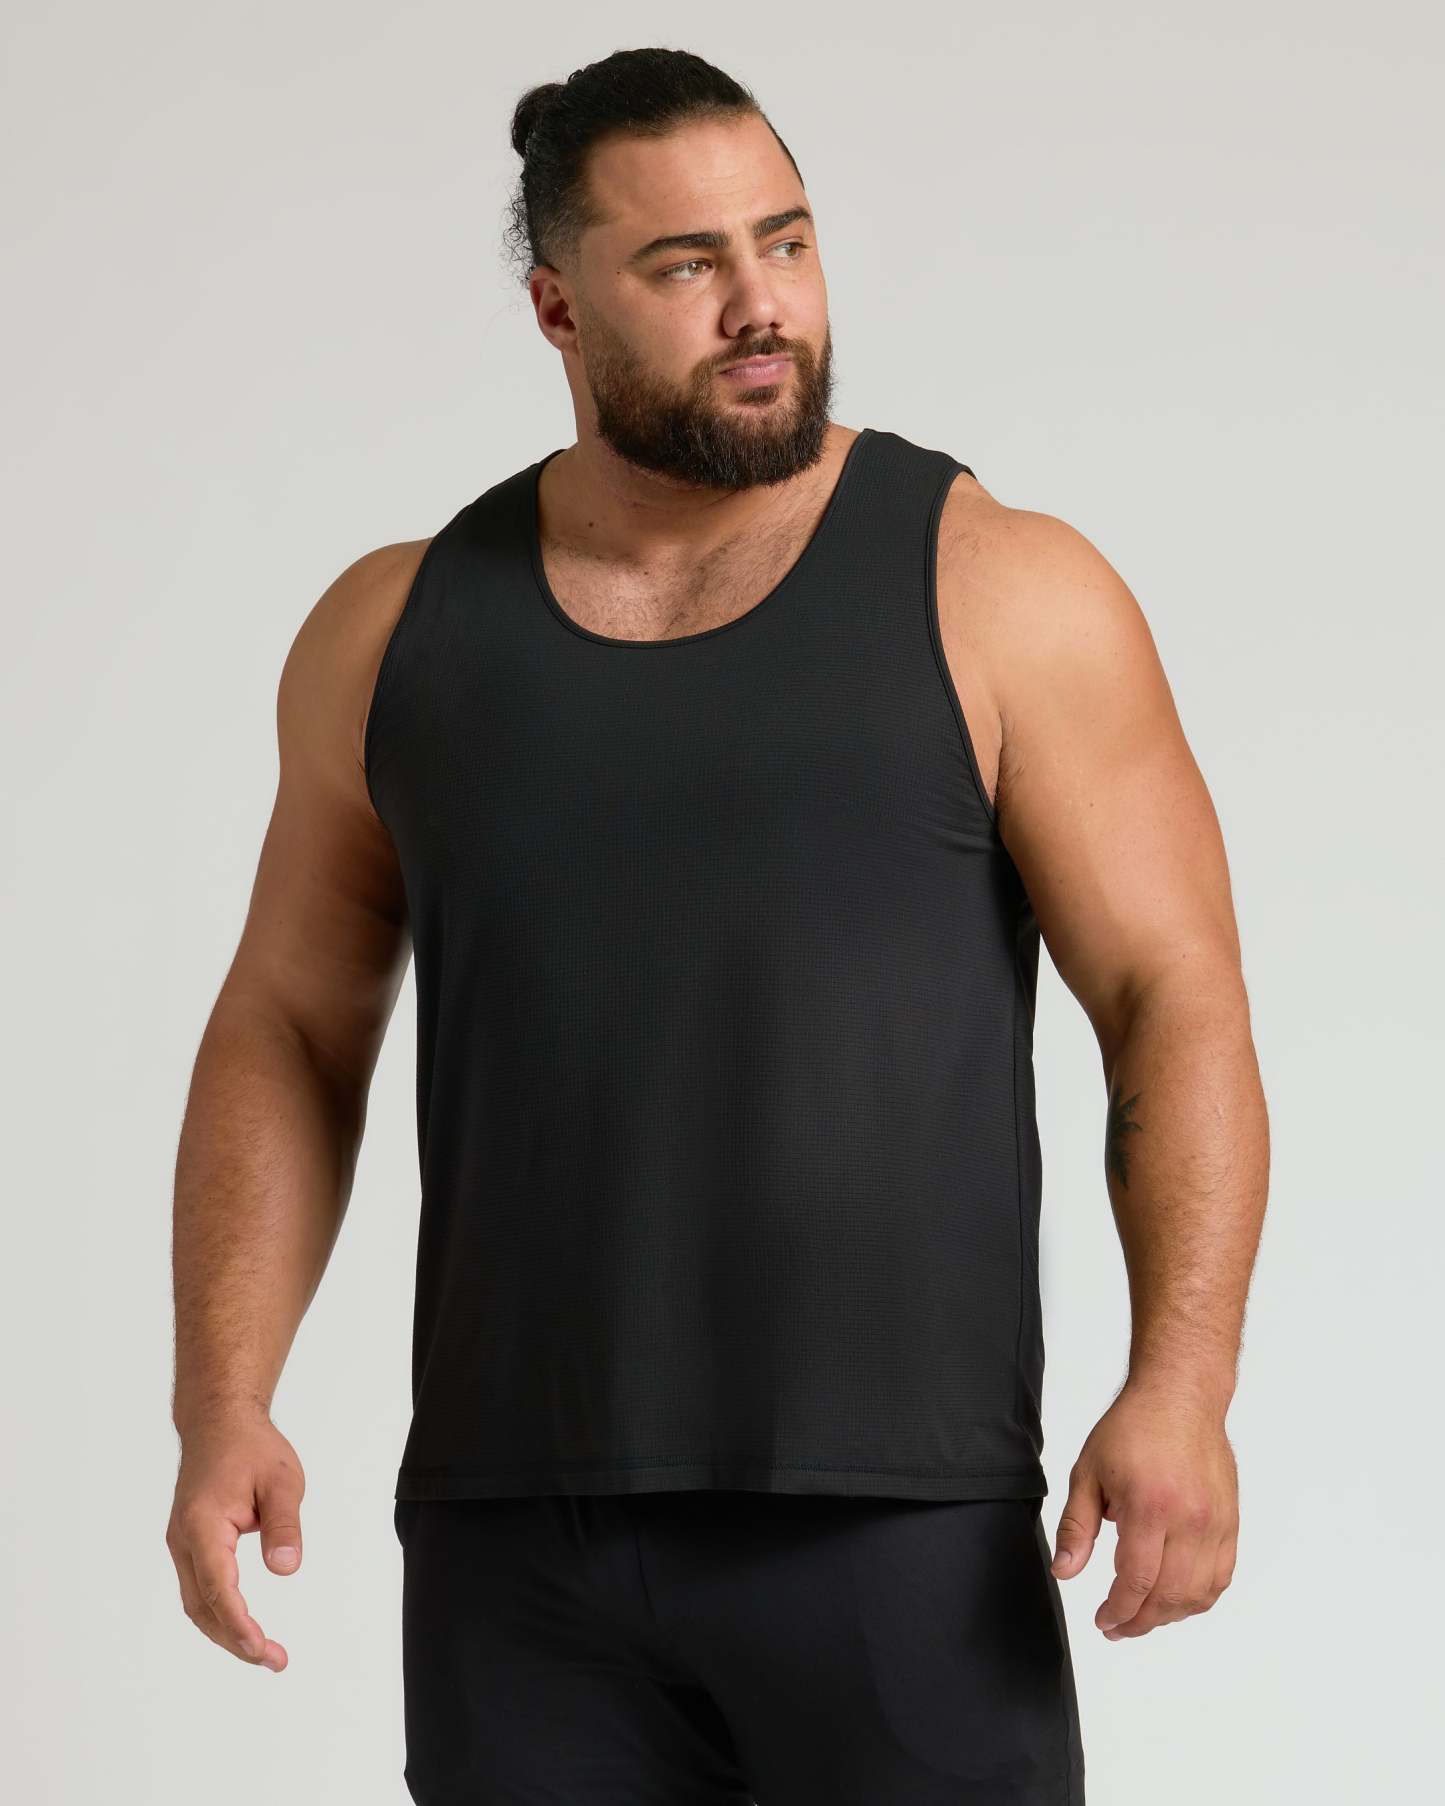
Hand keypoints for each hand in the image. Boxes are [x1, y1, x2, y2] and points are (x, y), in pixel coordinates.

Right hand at [166, 1415, 304, 1671]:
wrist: (219, 1423)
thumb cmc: (250, 1447)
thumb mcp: (282, 1480)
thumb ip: (284, 1525)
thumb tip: (286, 1568)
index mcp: (202, 1524)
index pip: (217, 1586)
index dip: (237, 1623)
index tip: (259, 1648)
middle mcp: (183, 1539)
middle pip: (202, 1606)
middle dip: (234, 1639)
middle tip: (274, 1660)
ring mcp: (182, 1544)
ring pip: (198, 1602)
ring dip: (227, 1631)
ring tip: (265, 1652)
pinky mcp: (190, 1544)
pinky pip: (200, 1589)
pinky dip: (220, 1612)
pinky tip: (244, 1626)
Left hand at [1049, 1381, 1237, 1639]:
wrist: (1181, 1397)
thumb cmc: (1133, 1428)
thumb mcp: (1089, 1471)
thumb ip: (1077, 1526)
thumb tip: (1065, 1572)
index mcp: (1150, 1507)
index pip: (1136, 1581)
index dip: (1117, 1611)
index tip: (1103, 1621)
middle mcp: (1190, 1520)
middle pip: (1169, 1596)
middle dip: (1140, 1621)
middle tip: (1117, 1626)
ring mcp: (1216, 1523)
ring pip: (1199, 1594)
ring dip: (1169, 1615)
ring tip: (1143, 1616)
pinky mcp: (1231, 1522)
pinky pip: (1220, 1577)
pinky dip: (1199, 1598)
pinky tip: (1176, 1599)